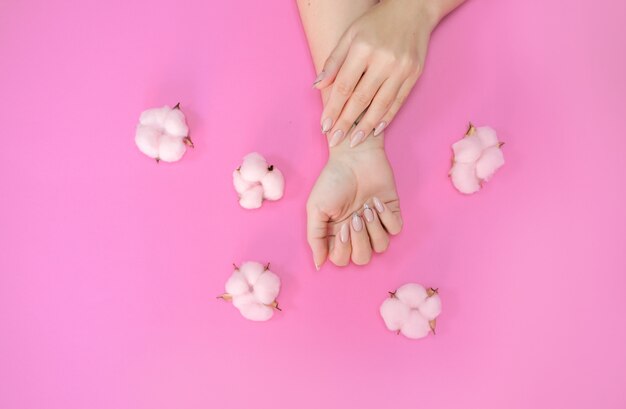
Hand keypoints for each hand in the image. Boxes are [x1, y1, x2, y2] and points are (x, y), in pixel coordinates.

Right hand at [306, 133, 402, 267]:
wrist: (353, 156)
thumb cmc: (332, 180)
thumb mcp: (315, 209)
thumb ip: (315, 238)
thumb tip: (319, 265)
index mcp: (337, 234)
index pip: (341, 259)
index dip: (342, 250)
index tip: (341, 228)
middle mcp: (357, 232)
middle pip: (362, 258)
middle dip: (359, 241)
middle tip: (354, 218)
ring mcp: (375, 223)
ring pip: (381, 247)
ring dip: (373, 229)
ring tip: (366, 208)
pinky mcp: (391, 213)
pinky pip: (396, 230)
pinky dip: (387, 218)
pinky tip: (376, 201)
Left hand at [314, 0, 438, 147]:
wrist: (414, 9)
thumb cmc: (377, 22)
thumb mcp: (350, 34)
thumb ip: (334, 61)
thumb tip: (317, 86)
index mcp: (363, 48)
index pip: (344, 85)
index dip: (333, 108)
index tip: (324, 126)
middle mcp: (384, 59)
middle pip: (361, 98)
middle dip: (346, 122)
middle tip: (335, 140)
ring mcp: (402, 68)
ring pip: (381, 104)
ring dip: (366, 126)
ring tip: (354, 141)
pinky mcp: (414, 74)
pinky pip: (399, 101)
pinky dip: (387, 117)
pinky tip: (376, 130)